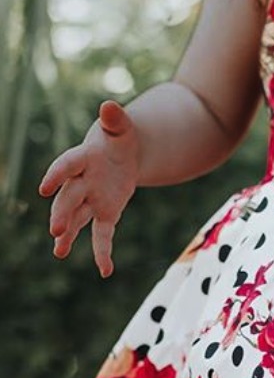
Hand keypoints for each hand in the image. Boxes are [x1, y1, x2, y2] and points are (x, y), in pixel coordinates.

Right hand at [39, 100, 139, 277]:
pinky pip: (102, 236)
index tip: (44, 189)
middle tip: (55, 230)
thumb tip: (109, 106)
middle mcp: (82, 182)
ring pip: (77, 220)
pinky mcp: (105, 214)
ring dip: (68, 236)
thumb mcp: (122, 128)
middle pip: (69, 198)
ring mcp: (91, 200)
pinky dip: (103, 253)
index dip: (55, 176)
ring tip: (59, 252)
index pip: (66, 166)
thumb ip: (115, 120)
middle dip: (62, 213)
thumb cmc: (119, 137)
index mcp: (83, 158)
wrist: (124, 153)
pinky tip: (105, 271)